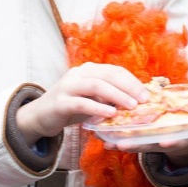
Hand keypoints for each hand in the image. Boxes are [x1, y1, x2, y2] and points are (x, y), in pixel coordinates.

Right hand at [17, 64, 147, 140]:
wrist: (40, 116)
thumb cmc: (71, 107)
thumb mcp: (92, 98)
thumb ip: (109, 96)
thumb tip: (136, 100)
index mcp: (89, 70)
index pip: (115, 70)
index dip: (133, 81)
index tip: (147, 94)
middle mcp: (78, 74)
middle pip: (108, 75)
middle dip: (129, 87)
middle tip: (143, 100)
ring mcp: (67, 86)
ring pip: (96, 85)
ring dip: (117, 95)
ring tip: (132, 106)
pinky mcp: (60, 102)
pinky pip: (82, 103)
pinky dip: (98, 107)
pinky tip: (111, 114)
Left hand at [109, 117, 187, 165]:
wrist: (187, 134)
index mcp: (185, 136)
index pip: (179, 140)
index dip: (172, 141)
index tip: (164, 141)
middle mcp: (168, 140)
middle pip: (153, 144)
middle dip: (140, 144)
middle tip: (126, 144)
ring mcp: (154, 140)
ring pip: (137, 143)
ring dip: (123, 142)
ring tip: (109, 140)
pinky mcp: (143, 138)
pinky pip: (127, 139)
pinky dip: (115, 138)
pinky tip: (102, 136)